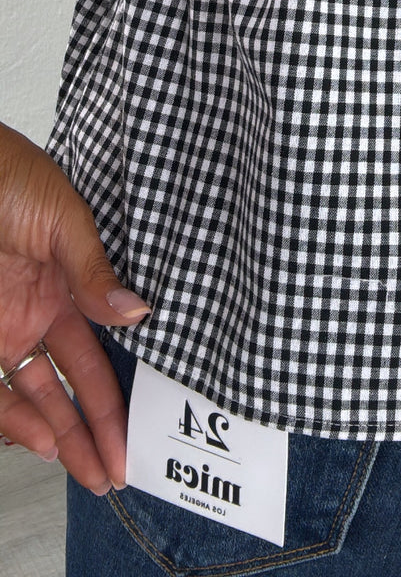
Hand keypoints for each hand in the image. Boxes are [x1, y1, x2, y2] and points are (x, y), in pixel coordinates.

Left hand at [0, 122, 150, 492]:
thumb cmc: (6, 172)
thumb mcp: (62, 214)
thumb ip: (94, 268)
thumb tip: (137, 311)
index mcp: (69, 281)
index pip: (102, 349)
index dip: (122, 388)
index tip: (144, 423)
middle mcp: (39, 312)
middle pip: (75, 384)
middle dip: (99, 429)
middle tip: (120, 467)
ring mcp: (7, 329)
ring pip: (38, 400)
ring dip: (62, 438)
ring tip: (90, 470)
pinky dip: (18, 422)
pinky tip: (43, 440)